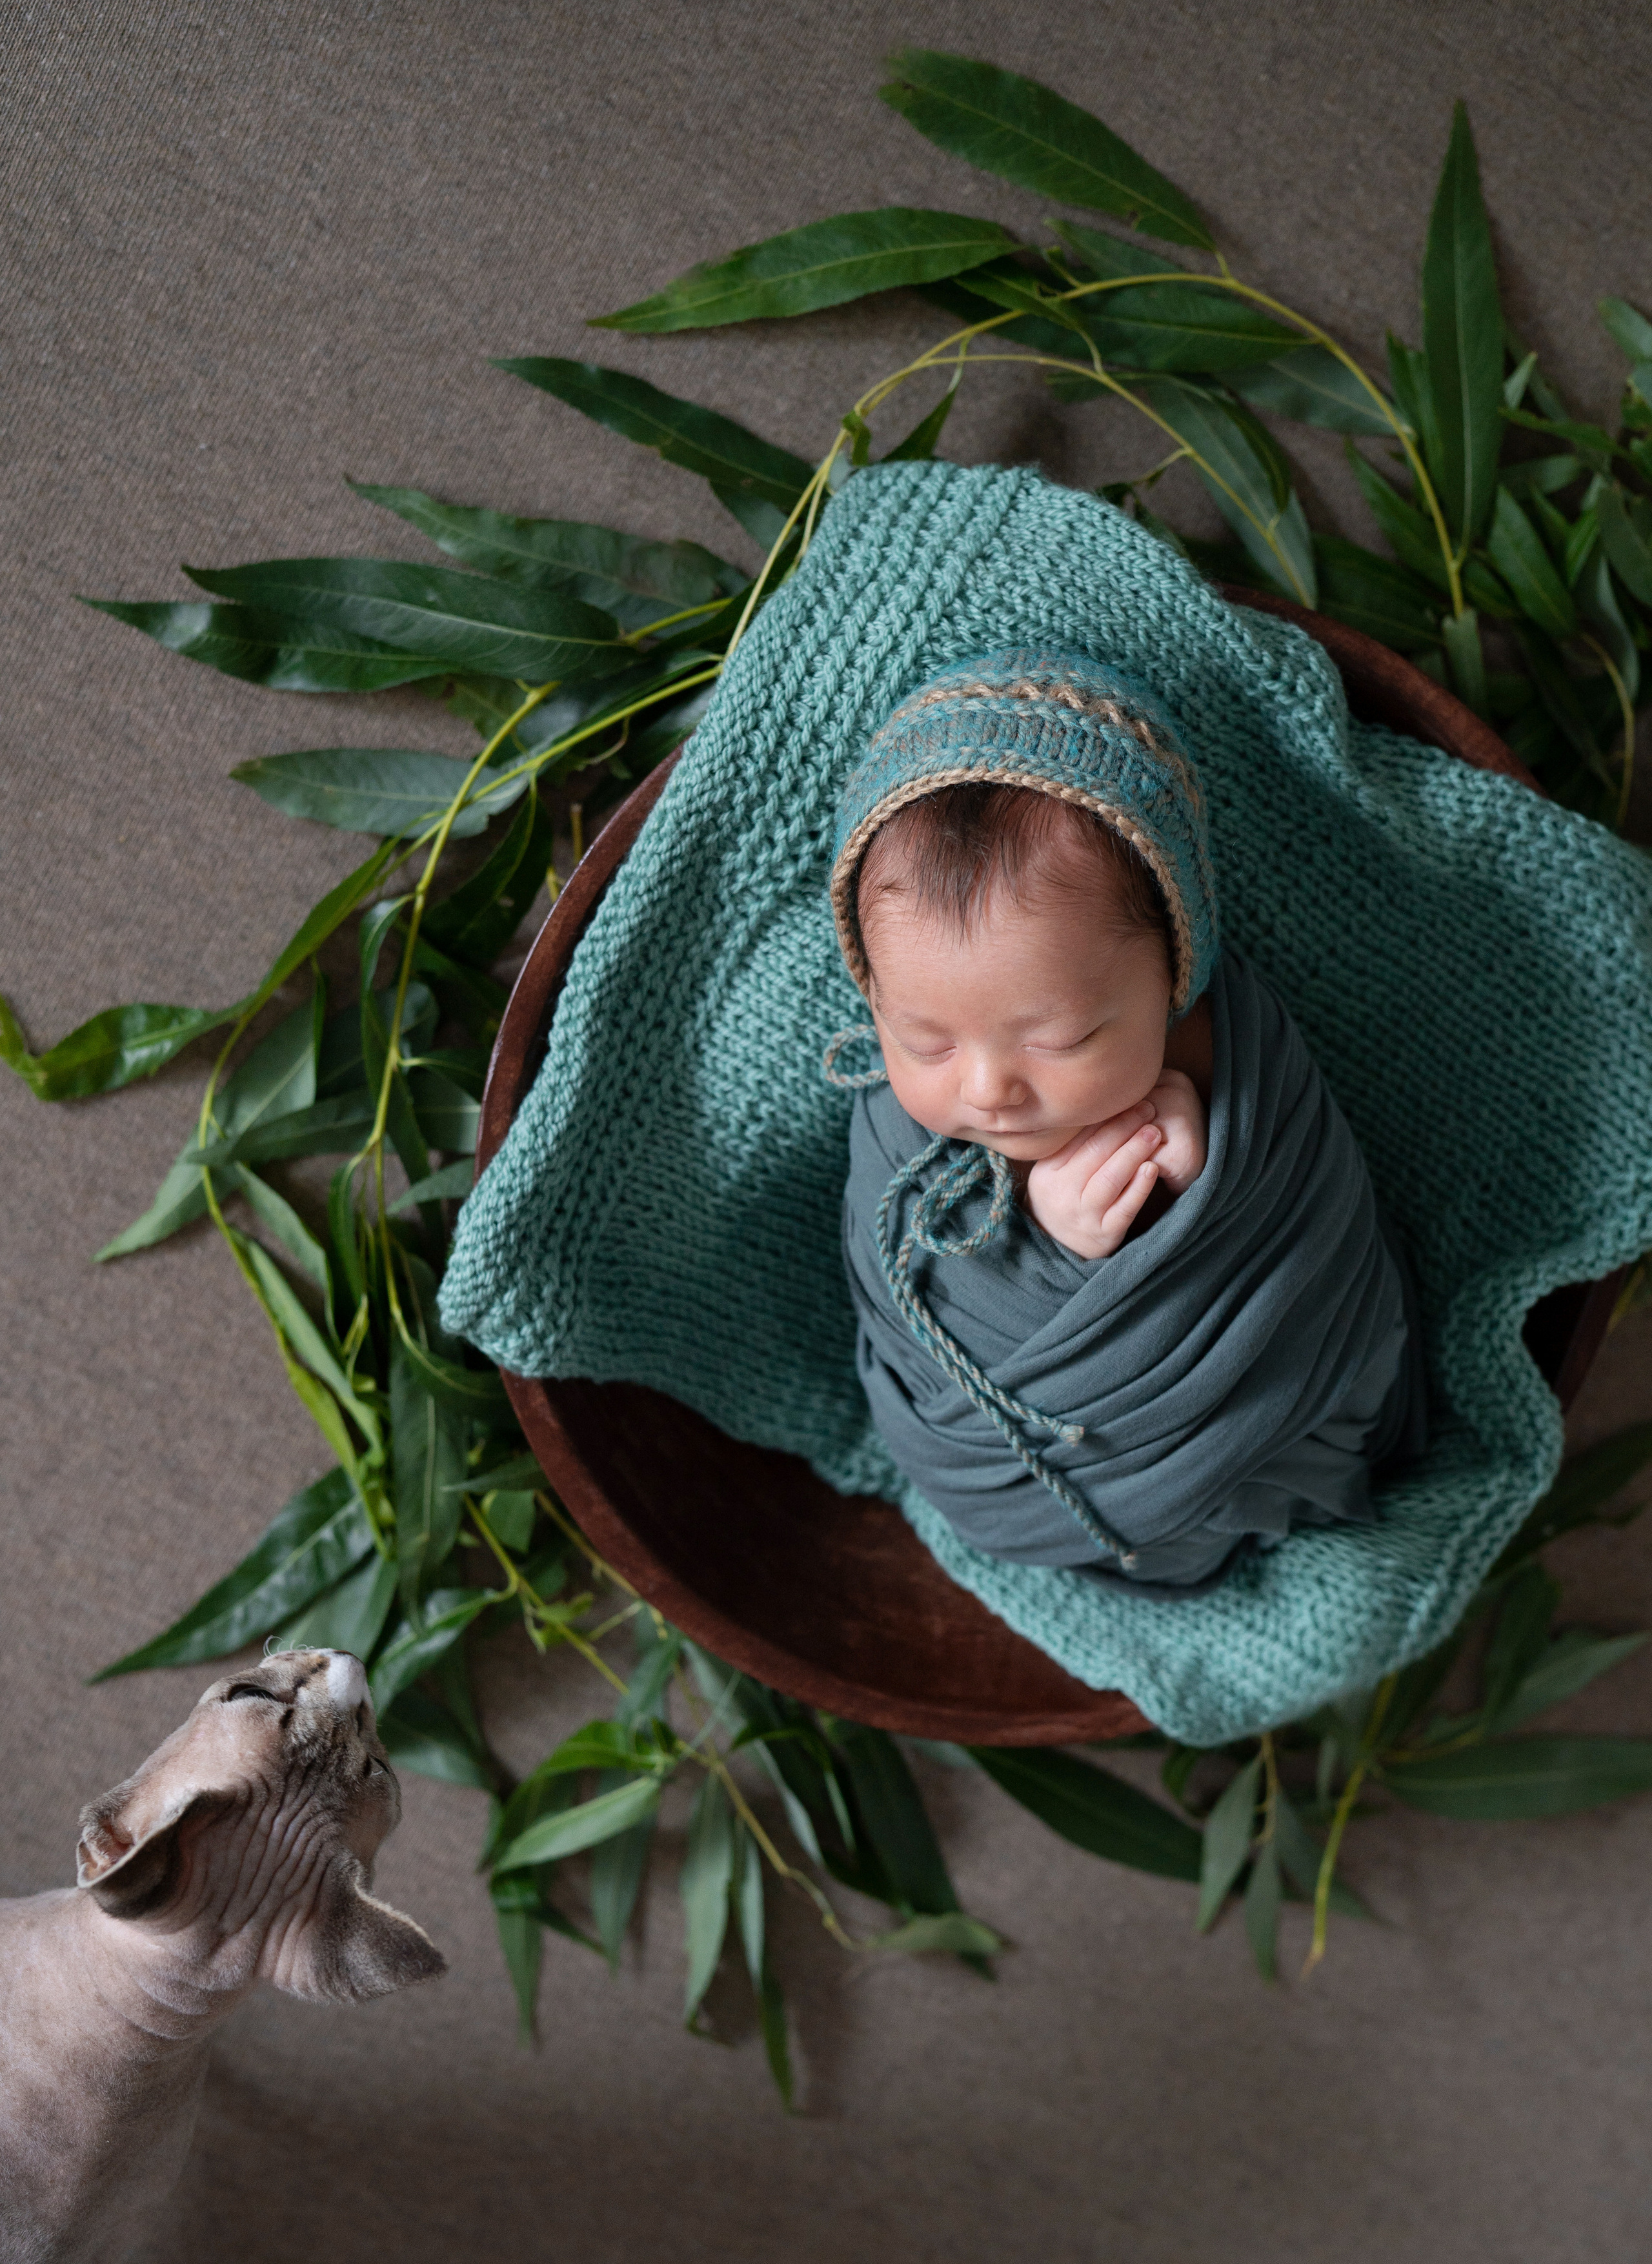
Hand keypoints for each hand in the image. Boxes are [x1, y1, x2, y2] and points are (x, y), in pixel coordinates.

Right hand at [1025, 1077, 1206, 1260]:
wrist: (1060, 1246)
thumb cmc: (1065, 1197)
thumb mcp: (1056, 1171)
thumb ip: (1074, 1145)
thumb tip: (1104, 1103)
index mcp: (1046, 1172)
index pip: (1077, 1138)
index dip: (1106, 1116)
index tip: (1129, 1099)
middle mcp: (1060, 1193)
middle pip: (1095, 1153)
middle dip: (1124, 1127)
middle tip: (1148, 1108)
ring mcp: (1082, 1215)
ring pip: (1110, 1179)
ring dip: (1134, 1152)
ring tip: (1154, 1132)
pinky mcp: (1104, 1234)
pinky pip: (1125, 1208)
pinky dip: (1140, 1187)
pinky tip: (1153, 1168)